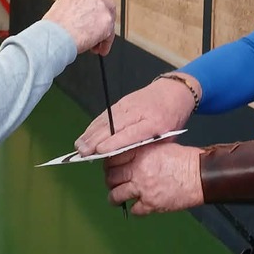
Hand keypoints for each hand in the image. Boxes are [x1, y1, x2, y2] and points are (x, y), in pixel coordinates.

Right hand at [43, 0, 115, 55]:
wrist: (54, 37)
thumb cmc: (51, 30)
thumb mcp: (58, 11)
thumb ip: (72, 11)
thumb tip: (78, 21)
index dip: (90, 12)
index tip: (88, 21)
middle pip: (103, 5)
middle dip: (100, 20)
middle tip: (97, 32)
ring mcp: (99, 6)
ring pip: (107, 20)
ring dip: (103, 33)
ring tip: (95, 46)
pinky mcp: (106, 20)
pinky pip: (109, 33)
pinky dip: (106, 42)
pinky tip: (100, 49)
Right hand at [75, 75, 200, 155]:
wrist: (174, 91)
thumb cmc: (173, 118)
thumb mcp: (169, 137)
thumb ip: (150, 148)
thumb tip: (128, 162)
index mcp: (155, 123)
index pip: (131, 133)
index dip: (114, 142)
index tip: (100, 151)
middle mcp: (139, 112)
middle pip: (114, 126)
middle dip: (96, 139)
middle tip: (82, 152)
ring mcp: (129, 104)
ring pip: (107, 119)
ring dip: (91, 132)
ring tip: (79, 145)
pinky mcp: (122, 101)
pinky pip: (106, 114)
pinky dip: (94, 124)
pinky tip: (86, 134)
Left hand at [105, 141, 203, 215]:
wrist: (199, 175)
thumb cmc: (183, 159)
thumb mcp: (158, 146)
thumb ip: (140, 151)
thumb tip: (126, 157)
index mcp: (139, 154)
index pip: (112, 159)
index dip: (108, 164)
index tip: (109, 167)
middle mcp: (137, 170)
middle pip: (112, 177)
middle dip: (110, 181)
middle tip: (112, 182)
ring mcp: (142, 188)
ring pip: (116, 195)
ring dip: (114, 197)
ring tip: (115, 198)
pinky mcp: (150, 203)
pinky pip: (134, 210)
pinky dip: (134, 209)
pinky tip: (138, 205)